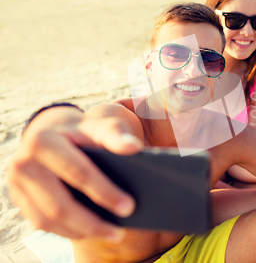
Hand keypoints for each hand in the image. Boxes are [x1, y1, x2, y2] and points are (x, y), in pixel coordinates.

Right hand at [7, 110, 141, 240]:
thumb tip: (134, 147)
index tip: (129, 207)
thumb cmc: (81, 132)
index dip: (104, 192)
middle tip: (120, 231)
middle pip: (59, 204)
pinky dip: (68, 231)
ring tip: (111, 233)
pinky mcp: (17, 198)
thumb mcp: (98, 127)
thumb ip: (116, 135)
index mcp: (43, 141)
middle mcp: (23, 163)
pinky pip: (42, 223)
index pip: (77, 173)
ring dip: (81, 231)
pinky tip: (92, 232)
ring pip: (48, 219)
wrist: (50, 132)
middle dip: (92, 222)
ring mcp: (16, 184)